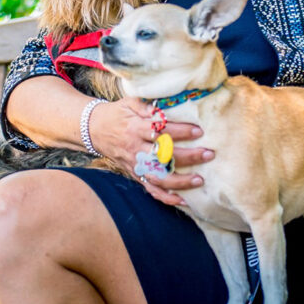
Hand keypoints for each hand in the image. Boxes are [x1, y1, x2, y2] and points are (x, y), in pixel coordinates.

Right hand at [91, 97, 214, 205]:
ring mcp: (134, 164)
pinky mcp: (134, 174)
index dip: (180, 131)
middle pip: (163, 156)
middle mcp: (135, 149)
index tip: (199, 131)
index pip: (161, 131)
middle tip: (208, 154)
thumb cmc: (117, 113)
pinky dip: (166, 197)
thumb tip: (166, 107)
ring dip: (180, 181)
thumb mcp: (129, 103)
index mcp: (135, 128)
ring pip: (158, 177)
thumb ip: (147, 106)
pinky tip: (183, 201)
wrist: (94, 129)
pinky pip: (150, 189)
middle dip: (188, 156)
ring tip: (200, 180)